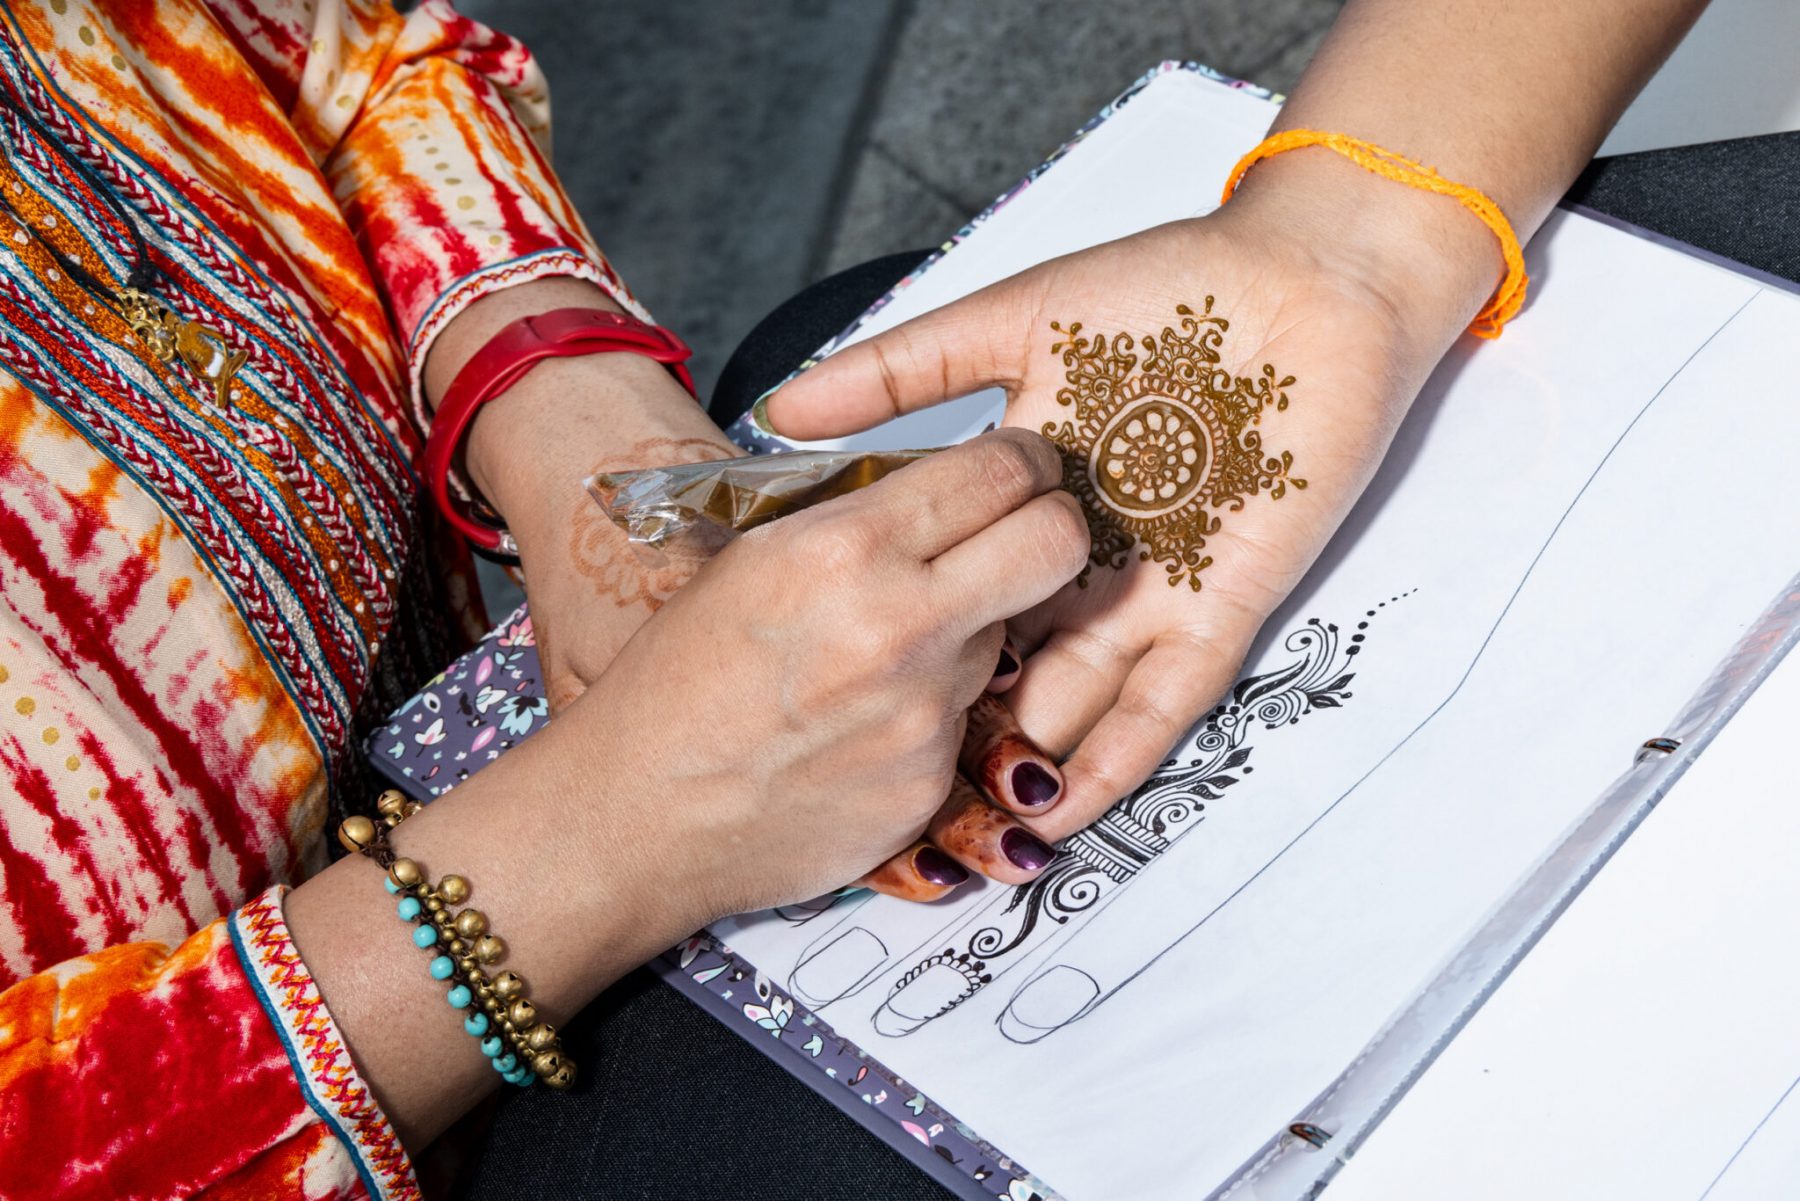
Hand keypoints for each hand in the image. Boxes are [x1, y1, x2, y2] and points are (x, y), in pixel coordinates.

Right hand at [432, 283, 1076, 900]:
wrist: (637, 814)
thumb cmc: (674, 686)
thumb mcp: (751, 559)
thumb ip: (851, 518)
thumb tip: (929, 486)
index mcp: (844, 549)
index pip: (999, 470)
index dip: (1020, 463)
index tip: (1016, 470)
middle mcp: (901, 625)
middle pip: (1056, 542)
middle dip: (1053, 528)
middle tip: (1021, 537)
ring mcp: (926, 713)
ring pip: (1015, 636)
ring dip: (981, 629)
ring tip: (893, 651)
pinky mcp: (933, 784)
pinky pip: (973, 723)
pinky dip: (939, 713)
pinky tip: (870, 721)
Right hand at [764, 149, 1501, 836]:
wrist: (1306, 280)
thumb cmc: (1168, 287)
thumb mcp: (1010, 322)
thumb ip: (899, 371)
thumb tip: (782, 407)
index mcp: (1031, 505)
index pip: (954, 593)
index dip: (900, 647)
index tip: (824, 706)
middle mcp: (1085, 562)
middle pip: (1010, 661)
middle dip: (957, 730)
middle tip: (878, 797)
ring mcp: (1153, 589)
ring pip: (1081, 698)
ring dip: (1033, 764)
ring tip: (959, 838)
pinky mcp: (1223, 604)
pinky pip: (1169, 696)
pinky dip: (1122, 750)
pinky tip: (1070, 805)